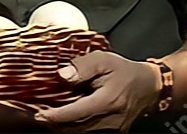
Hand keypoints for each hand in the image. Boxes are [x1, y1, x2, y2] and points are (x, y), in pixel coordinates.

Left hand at [34, 51, 162, 132]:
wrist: (148, 86)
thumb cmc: (124, 71)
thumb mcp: (103, 59)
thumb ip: (82, 66)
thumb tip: (63, 75)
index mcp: (107, 102)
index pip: (76, 113)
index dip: (56, 116)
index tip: (39, 115)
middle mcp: (110, 120)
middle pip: (76, 126)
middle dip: (55, 122)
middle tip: (37, 114)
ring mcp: (112, 129)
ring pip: (81, 131)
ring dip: (63, 125)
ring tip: (48, 115)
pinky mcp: (112, 131)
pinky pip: (88, 131)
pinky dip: (74, 125)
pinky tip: (63, 117)